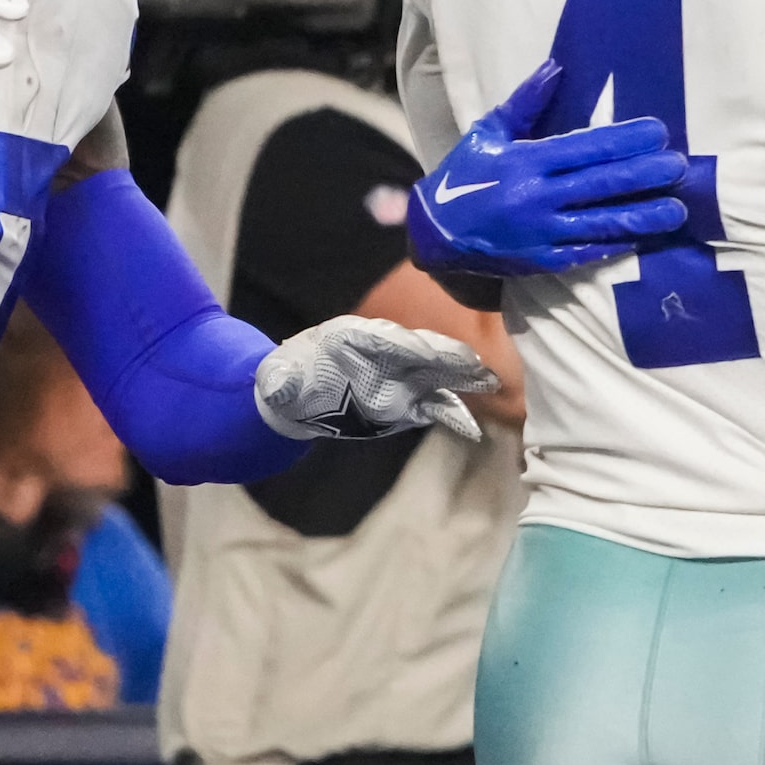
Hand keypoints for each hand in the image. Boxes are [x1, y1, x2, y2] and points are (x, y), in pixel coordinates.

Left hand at [254, 315, 503, 443]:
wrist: (303, 397)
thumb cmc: (291, 381)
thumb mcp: (278, 378)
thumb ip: (280, 380)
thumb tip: (275, 383)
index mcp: (354, 338)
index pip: (384, 337)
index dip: (403, 342)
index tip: (422, 349)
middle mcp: (386, 353)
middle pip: (421, 349)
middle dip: (446, 355)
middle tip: (473, 362)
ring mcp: (402, 377)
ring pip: (438, 373)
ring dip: (462, 378)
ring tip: (489, 382)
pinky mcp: (410, 402)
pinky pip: (437, 405)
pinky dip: (455, 414)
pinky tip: (473, 427)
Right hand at [409, 58, 689, 276]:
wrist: (434, 234)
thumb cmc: (465, 176)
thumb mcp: (488, 133)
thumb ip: (525, 102)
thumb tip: (556, 66)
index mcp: (525, 162)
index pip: (584, 148)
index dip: (624, 140)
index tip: (658, 132)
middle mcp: (535, 197)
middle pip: (600, 184)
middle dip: (643, 176)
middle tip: (679, 167)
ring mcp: (541, 233)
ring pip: (601, 223)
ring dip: (642, 216)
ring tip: (678, 210)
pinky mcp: (543, 261)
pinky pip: (587, 251)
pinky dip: (617, 244)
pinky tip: (646, 237)